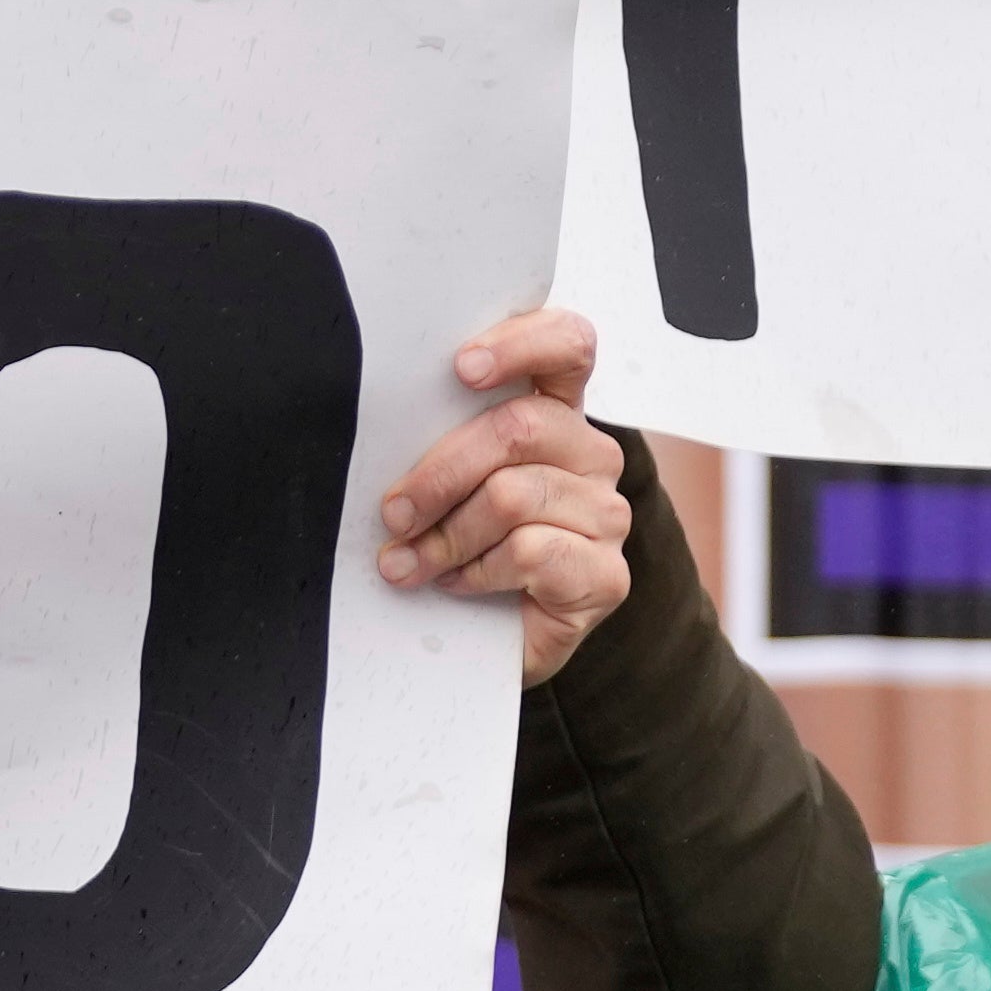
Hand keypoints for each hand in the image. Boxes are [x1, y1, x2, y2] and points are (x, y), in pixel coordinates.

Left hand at [378, 306, 629, 687]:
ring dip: (446, 535)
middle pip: (518, 428)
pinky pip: (531, 552)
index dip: (521, 343)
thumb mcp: (443, 482)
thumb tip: (384, 418)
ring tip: (412, 563)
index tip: (461, 368)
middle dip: (439, 472)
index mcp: (556, 414)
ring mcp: (607, 515)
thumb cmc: (457, 550)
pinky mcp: (607, 575)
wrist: (476, 646)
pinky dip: (478, 572)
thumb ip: (439, 438)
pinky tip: (460, 585)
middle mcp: (592, 455)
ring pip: (513, 495)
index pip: (569, 344)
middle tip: (394, 513)